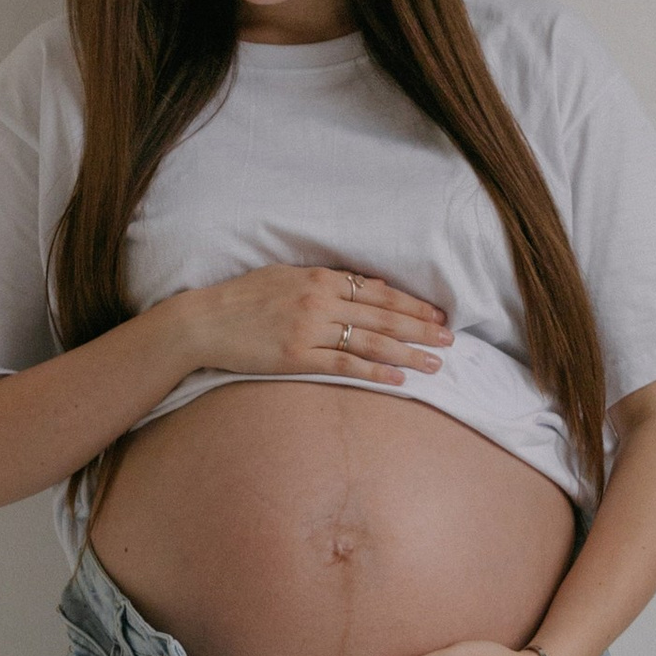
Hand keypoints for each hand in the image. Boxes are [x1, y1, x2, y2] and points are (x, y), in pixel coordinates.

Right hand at [175, 263, 448, 386]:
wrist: (204, 322)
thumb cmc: (242, 298)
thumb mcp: (285, 276)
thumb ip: (325, 280)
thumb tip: (366, 285)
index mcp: (319, 277)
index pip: (378, 291)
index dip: (412, 304)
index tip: (437, 314)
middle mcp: (320, 300)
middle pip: (383, 315)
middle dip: (421, 328)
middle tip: (451, 339)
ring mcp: (310, 330)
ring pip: (371, 341)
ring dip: (408, 352)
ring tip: (436, 363)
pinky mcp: (297, 357)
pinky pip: (346, 365)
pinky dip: (376, 371)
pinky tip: (400, 379)